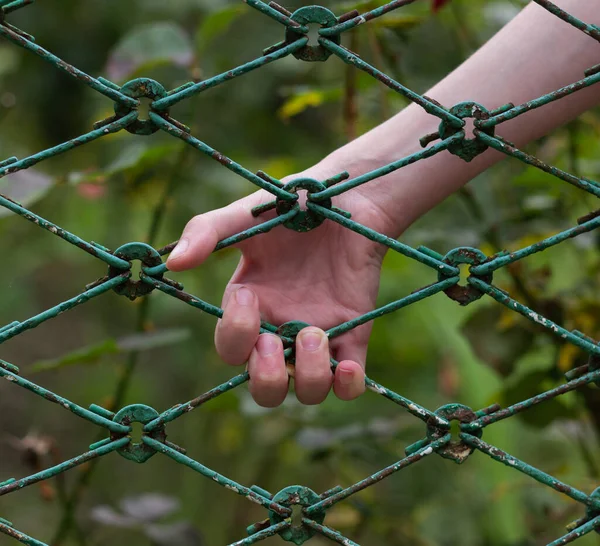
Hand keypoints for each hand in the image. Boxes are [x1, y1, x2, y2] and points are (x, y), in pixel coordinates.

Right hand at [166, 170, 393, 406]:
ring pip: (306, 391)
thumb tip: (172, 262)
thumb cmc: (293, 205)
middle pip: (264, 387)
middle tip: (273, 341)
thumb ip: (208, 232)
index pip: (231, 347)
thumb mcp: (247, 214)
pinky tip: (347, 366)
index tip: (250, 294)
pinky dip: (348, 387)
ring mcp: (318, 336)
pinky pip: (348, 385)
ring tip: (315, 334)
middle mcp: (281, 329)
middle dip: (266, 377)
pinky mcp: (353, 335)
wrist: (348, 198)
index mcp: (250, 306)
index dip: (235, 332)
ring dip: (308, 377)